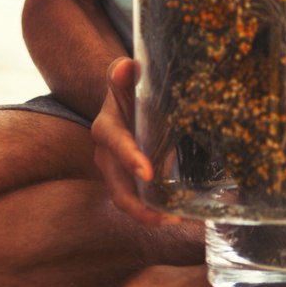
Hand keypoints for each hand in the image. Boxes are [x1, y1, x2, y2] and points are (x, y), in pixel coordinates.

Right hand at [91, 56, 178, 227]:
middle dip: (138, 205)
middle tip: (166, 215)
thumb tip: (126, 67)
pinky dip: (155, 211)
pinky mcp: (129, 181)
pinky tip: (179, 214)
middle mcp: (106, 156)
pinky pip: (138, 201)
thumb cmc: (126, 86)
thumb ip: (123, 71)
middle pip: (117, 187)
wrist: (122, 100)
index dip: (130, 158)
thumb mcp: (123, 75)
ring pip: (126, 200)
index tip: (148, 173)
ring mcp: (116, 172)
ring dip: (148, 215)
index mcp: (106, 128)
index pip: (116, 144)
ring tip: (176, 219)